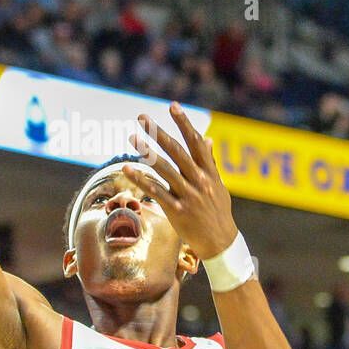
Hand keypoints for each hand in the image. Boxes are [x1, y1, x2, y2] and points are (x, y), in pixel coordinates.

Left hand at [126, 102, 236, 259]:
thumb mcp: (219, 186)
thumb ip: (210, 163)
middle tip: (142, 117)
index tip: (173, 106)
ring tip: (132, 137)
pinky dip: (141, 179)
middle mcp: (199, 181)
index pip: (196, 142)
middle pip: (177, 151)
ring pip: (164, 169)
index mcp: (209, 172)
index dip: (184, 123)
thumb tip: (207, 139)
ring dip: (147, 152)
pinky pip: (156, 191)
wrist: (221, 243)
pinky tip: (127, 168)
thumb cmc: (218, 212)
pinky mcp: (177, 210)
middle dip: (159, 132)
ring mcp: (188, 195)